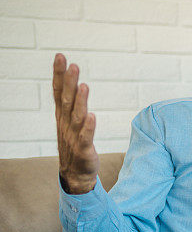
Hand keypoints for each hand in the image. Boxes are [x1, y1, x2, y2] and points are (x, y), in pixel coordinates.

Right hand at [53, 54, 97, 193]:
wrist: (76, 175)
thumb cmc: (75, 144)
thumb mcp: (70, 122)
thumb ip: (72, 104)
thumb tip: (76, 82)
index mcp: (63, 116)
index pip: (59, 92)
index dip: (59, 75)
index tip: (60, 56)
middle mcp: (66, 124)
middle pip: (67, 100)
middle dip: (69, 82)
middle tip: (72, 64)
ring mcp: (73, 137)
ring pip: (77, 116)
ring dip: (80, 101)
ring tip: (83, 85)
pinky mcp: (83, 150)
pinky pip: (86, 137)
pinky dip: (89, 127)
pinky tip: (92, 116)